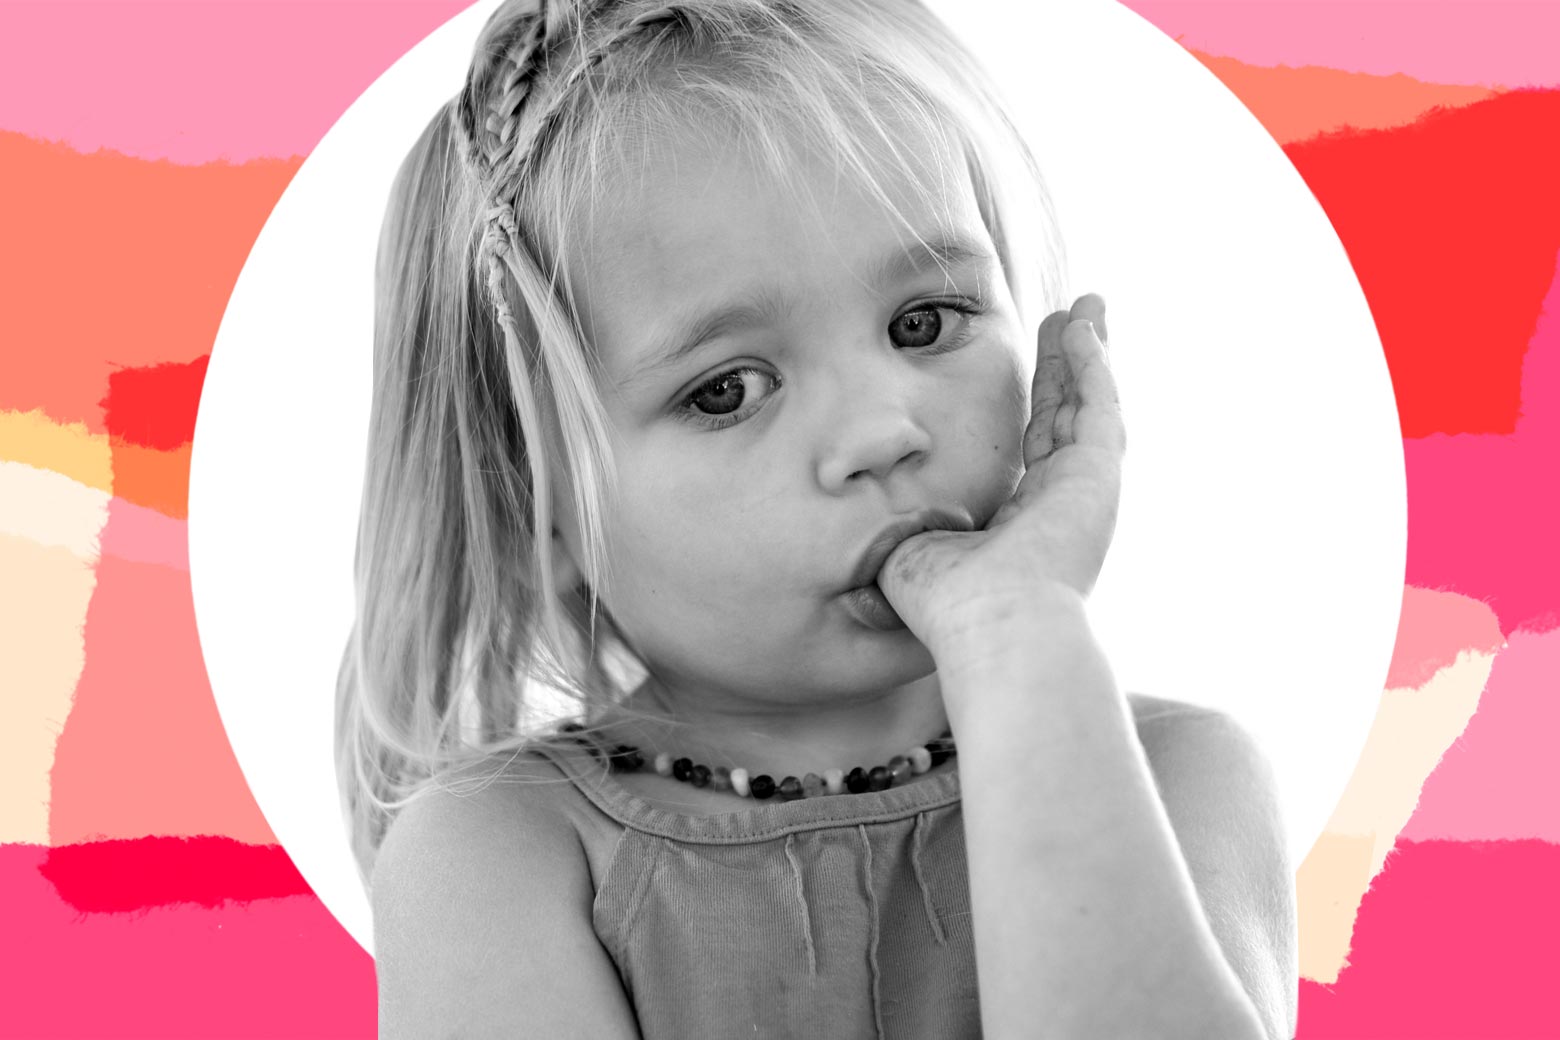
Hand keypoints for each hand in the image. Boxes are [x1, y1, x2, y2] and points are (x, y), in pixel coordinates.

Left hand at [879, 295, 1124, 647]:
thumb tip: (866, 505)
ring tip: (1086, 310)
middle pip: (1068, 418)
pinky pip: (1099, 406)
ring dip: (1087, 355)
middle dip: (1067, 368)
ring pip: (1090, 405)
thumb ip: (904, 521)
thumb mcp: (911, 548)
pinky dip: (1094, 366)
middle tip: (1070, 323)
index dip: (1034, 405)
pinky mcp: (1097, 478)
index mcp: (1024, 524)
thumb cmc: (946, 607)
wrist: (991, 628)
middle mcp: (1062, 506)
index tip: (1027, 368)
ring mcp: (1085, 491)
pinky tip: (1082, 329)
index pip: (1033, 449)